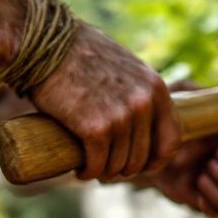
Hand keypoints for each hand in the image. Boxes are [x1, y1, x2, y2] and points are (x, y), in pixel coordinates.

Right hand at [29, 24, 181, 180]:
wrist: (46, 43)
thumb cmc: (80, 54)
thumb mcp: (124, 67)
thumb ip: (138, 91)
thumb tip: (141, 121)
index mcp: (155, 87)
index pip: (172, 138)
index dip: (158, 160)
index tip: (142, 167)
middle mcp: (143, 103)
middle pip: (142, 157)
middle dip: (125, 169)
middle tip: (107, 168)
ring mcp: (121, 116)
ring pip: (119, 164)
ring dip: (105, 173)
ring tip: (91, 167)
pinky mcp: (95, 127)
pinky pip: (98, 164)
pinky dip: (88, 172)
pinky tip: (81, 170)